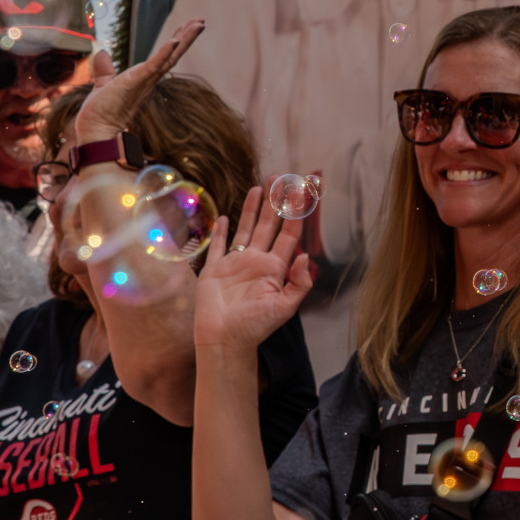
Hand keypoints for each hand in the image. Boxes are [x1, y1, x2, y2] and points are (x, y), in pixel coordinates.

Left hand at [72, 19, 203, 146]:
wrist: (96, 129)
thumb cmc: (101, 112)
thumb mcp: (103, 84)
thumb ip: (105, 70)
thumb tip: (101, 54)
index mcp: (144, 78)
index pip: (165, 56)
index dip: (176, 41)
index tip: (186, 26)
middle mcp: (150, 79)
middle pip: (174, 54)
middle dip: (188, 37)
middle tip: (200, 21)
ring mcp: (145, 80)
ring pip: (170, 57)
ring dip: (184, 40)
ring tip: (198, 24)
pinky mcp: (136, 82)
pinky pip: (155, 65)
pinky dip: (165, 52)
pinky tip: (175, 39)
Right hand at [193, 196, 314, 353]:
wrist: (225, 339)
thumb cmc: (255, 327)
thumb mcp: (285, 307)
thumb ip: (299, 282)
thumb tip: (305, 256)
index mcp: (276, 269)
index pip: (289, 236)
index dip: (295, 215)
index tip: (302, 195)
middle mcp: (257, 262)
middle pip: (269, 226)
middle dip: (275, 204)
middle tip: (280, 180)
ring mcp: (235, 264)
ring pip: (245, 229)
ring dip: (252, 210)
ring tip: (259, 189)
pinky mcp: (214, 269)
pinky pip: (218, 246)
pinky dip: (220, 231)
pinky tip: (224, 217)